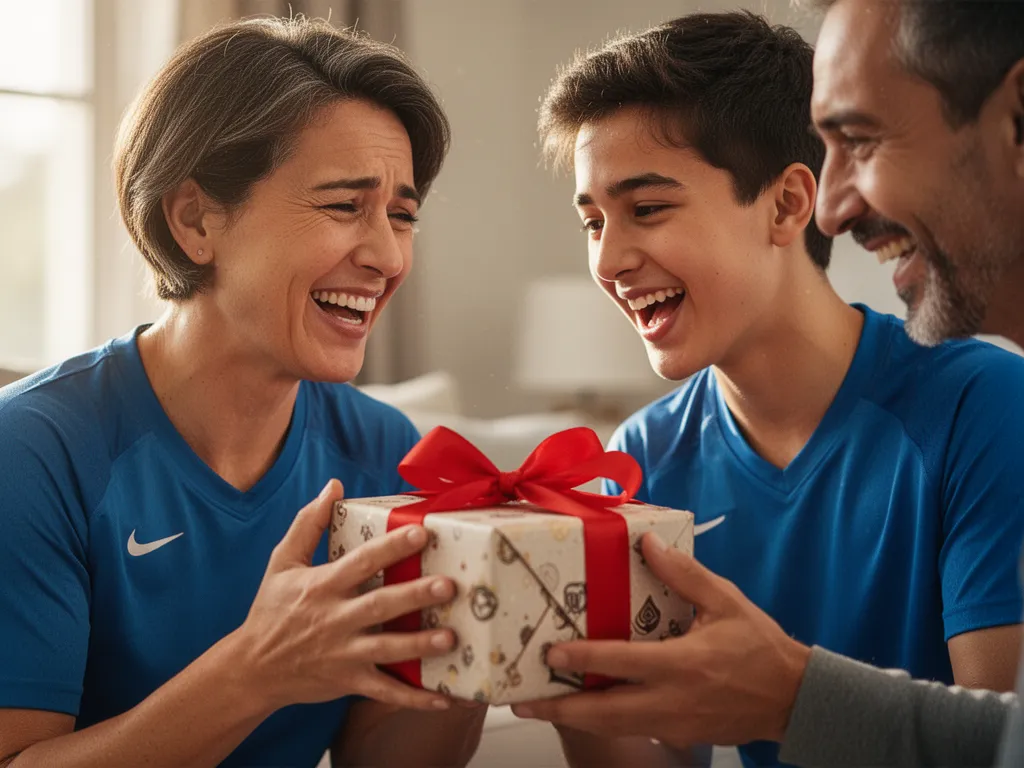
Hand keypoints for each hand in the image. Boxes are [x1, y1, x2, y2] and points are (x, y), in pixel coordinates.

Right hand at [238, 479, 457, 712]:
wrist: (252, 668)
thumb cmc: (271, 610)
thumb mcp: (282, 562)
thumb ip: (308, 523)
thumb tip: (334, 486)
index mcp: (322, 586)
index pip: (361, 562)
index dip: (391, 547)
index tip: (421, 533)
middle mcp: (335, 619)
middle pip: (380, 605)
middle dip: (415, 596)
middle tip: (448, 585)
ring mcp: (344, 653)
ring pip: (387, 649)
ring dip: (420, 645)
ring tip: (450, 637)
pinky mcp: (349, 681)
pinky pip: (386, 691)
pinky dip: (414, 697)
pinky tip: (444, 696)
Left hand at [510, 532, 810, 747]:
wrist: (794, 698)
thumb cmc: (761, 648)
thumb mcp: (726, 600)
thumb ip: (685, 574)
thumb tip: (649, 545)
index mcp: (683, 664)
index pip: (622, 663)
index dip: (583, 658)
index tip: (552, 652)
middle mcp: (673, 700)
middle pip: (605, 712)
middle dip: (561, 708)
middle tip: (522, 702)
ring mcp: (674, 723)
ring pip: (614, 727)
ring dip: (575, 718)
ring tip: (540, 706)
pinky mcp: (679, 735)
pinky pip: (632, 729)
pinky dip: (604, 721)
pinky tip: (585, 707)